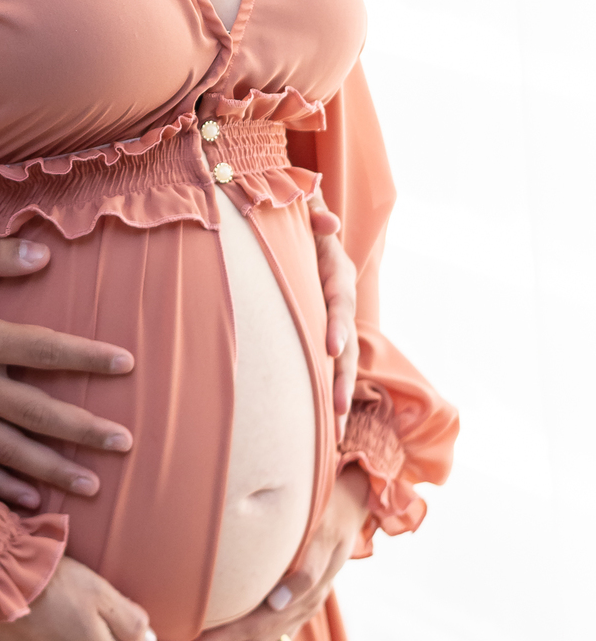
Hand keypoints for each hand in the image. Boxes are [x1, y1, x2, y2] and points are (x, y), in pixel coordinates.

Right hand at [0, 231, 134, 508]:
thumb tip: (44, 255)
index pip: (44, 349)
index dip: (87, 357)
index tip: (126, 363)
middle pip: (36, 412)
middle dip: (82, 430)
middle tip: (125, 442)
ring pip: (10, 449)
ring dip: (52, 469)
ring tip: (92, 485)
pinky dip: (4, 487)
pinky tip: (34, 501)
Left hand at [192, 465, 369, 640]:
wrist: (351, 508)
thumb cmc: (329, 515)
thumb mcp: (323, 535)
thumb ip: (307, 571)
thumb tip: (277, 603)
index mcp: (306, 595)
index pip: (259, 625)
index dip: (227, 638)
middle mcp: (301, 611)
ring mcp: (299, 616)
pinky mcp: (294, 615)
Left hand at [307, 197, 357, 441]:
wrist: (299, 224)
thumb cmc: (294, 213)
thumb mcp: (301, 206)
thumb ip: (311, 210)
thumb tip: (328, 220)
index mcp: (336, 271)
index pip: (339, 301)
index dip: (338, 325)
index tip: (332, 349)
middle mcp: (340, 300)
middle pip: (346, 343)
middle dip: (343, 377)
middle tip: (337, 409)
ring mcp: (334, 319)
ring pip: (341, 362)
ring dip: (339, 395)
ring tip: (336, 435)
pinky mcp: (322, 332)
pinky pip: (328, 366)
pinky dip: (327, 394)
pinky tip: (323, 430)